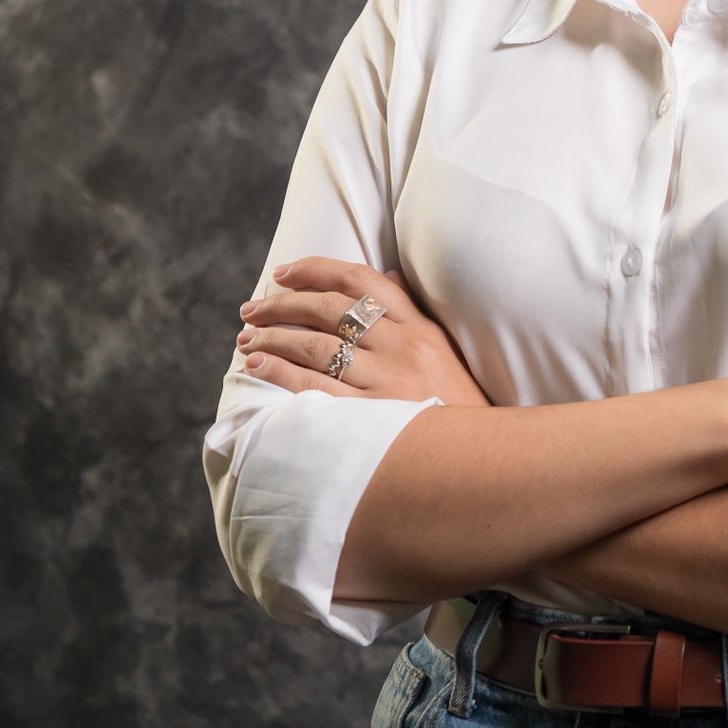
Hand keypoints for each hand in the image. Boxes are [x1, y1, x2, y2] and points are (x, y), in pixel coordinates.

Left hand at [234, 257, 492, 406]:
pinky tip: (259, 366)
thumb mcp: (442, 350)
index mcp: (419, 326)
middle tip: (250, 310)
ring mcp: (386, 382)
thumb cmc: (456, 404)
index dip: (316, 270)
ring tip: (247, 340)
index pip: (361, 280)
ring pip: (315, 346)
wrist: (480, 458)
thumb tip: (385, 276)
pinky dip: (281, 372)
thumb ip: (409, 314)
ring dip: (273, 338)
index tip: (284, 273)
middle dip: (282, 304)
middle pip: (330, 309)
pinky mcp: (370, 417)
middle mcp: (402, 347)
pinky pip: (314, 387)